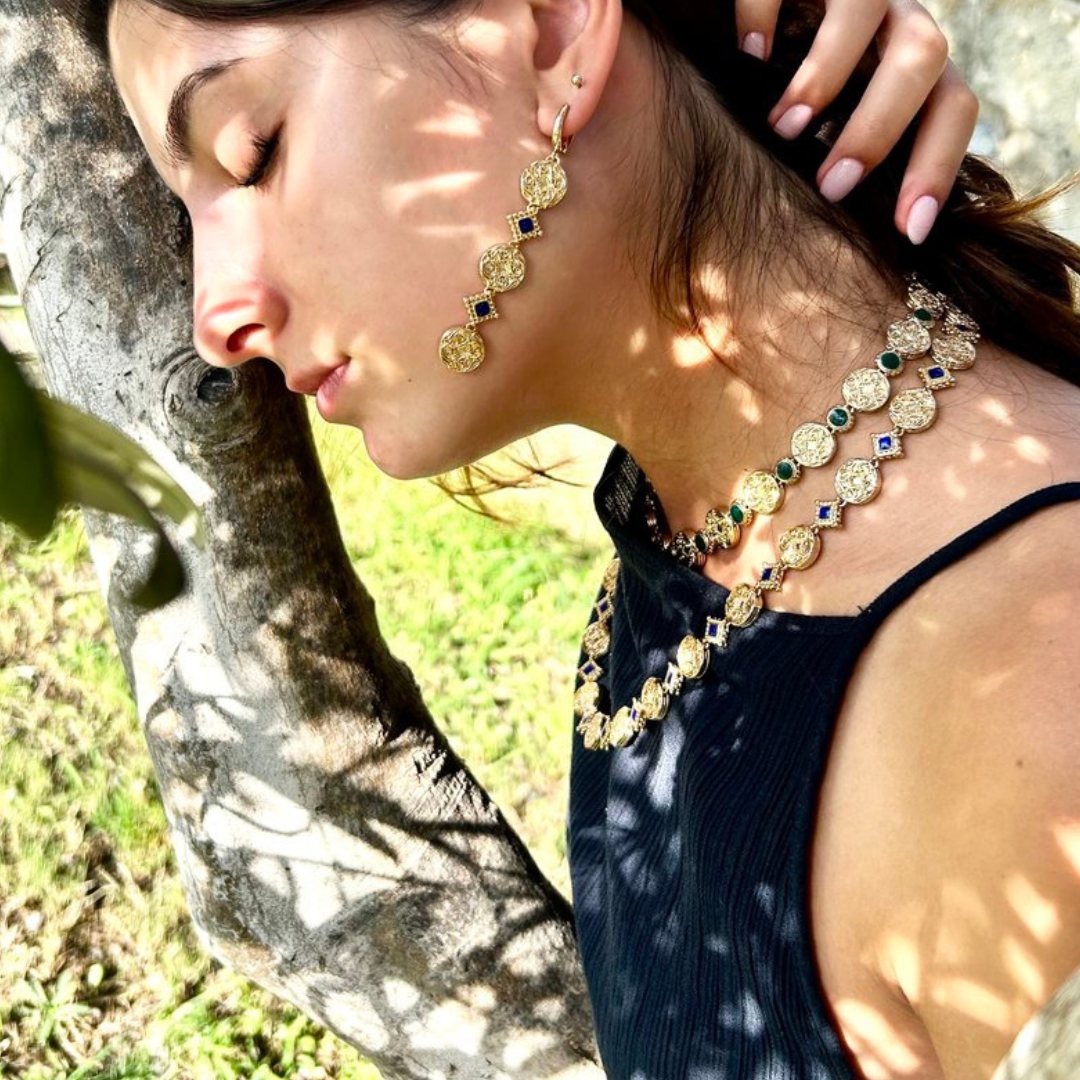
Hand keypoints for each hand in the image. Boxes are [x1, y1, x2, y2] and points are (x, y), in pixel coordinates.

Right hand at [736, 0, 978, 244]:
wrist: (756, 17)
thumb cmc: (789, 102)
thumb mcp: (828, 134)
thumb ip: (841, 170)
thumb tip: (836, 261)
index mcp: (912, 69)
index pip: (954, 108)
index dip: (938, 169)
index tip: (907, 232)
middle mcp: (892, 21)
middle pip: (923, 56)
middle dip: (877, 129)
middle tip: (829, 185)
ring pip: (865, 10)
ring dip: (825, 78)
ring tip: (780, 128)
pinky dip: (769, 15)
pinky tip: (746, 57)